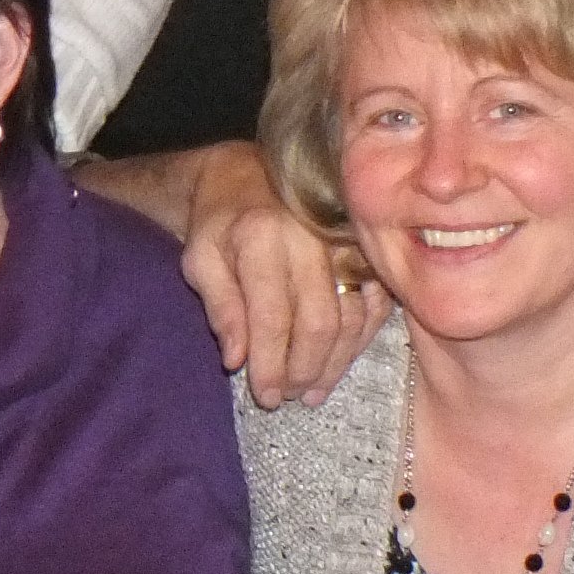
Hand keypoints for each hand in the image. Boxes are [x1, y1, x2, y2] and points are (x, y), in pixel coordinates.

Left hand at [176, 144, 388, 407]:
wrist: (247, 178)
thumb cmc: (217, 227)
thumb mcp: (199, 261)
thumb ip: (219, 309)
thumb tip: (236, 361)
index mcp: (260, 239)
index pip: (271, 315)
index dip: (270, 363)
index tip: (266, 396)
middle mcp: (308, 239)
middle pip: (319, 321)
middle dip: (304, 369)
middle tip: (290, 396)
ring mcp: (342, 244)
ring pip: (352, 317)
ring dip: (335, 362)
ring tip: (312, 391)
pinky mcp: (362, 251)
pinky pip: (375, 303)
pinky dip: (362, 339)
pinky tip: (341, 362)